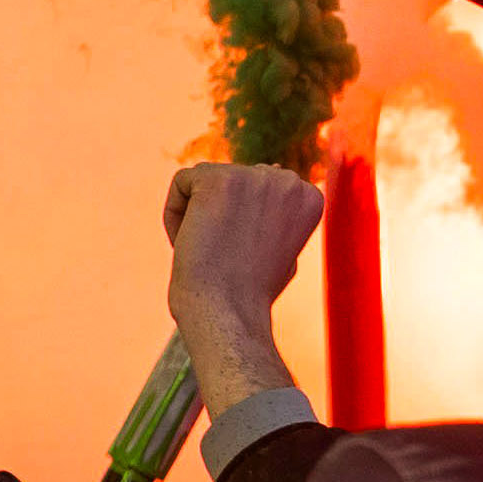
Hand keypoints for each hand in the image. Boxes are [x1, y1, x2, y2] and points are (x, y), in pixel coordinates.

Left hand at [163, 157, 320, 404]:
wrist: (228, 312)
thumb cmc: (252, 292)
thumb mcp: (283, 248)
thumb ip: (282, 212)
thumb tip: (276, 169)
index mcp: (308, 196)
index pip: (256, 191)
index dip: (243, 226)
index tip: (246, 255)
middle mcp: (289, 180)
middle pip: (231, 182)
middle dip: (221, 217)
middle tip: (228, 256)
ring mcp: (255, 176)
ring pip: (203, 183)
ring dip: (197, 216)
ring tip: (210, 250)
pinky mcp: (219, 178)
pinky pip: (182, 183)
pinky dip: (174, 215)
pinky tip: (189, 240)